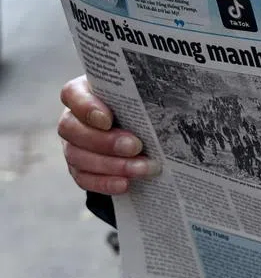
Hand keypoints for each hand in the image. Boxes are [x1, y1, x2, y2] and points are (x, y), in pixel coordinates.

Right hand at [58, 75, 159, 194]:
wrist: (140, 131)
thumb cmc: (140, 105)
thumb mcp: (141, 95)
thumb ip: (144, 93)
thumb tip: (171, 97)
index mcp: (84, 94)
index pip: (72, 94)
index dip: (86, 107)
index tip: (108, 119)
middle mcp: (73, 119)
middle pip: (72, 129)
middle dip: (105, 141)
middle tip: (135, 146)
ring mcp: (73, 145)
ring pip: (78, 156)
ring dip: (111, 165)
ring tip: (141, 168)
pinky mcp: (79, 168)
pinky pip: (84, 178)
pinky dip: (104, 183)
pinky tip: (125, 184)